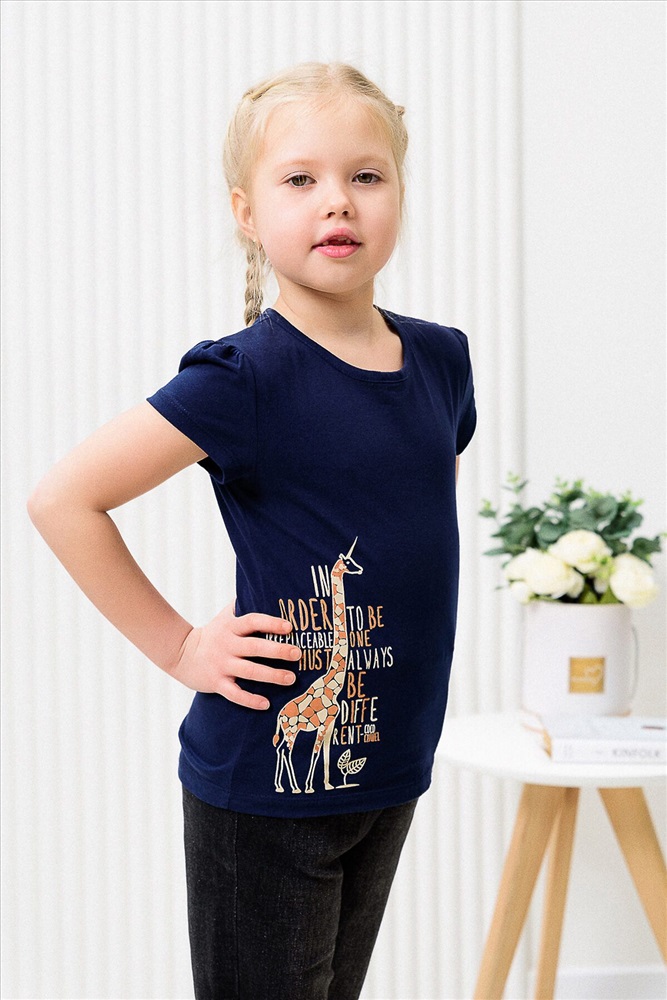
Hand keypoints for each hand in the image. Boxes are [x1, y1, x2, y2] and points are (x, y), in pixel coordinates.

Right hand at [171, 601, 299, 709]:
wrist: (180, 654)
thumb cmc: (211, 634)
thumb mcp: (224, 617)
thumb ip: (241, 606)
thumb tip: (259, 586)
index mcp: (231, 627)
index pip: (252, 622)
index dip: (271, 623)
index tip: (289, 627)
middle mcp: (227, 645)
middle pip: (255, 648)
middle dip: (278, 651)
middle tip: (298, 653)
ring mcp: (221, 665)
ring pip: (249, 672)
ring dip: (272, 676)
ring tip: (291, 679)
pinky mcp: (216, 683)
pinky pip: (235, 694)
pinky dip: (250, 700)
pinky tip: (266, 704)